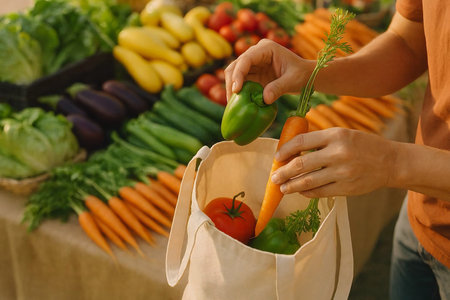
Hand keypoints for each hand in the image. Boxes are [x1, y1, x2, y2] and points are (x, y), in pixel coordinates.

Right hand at [225, 39, 314, 103]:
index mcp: (266, 48)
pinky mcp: (253, 74)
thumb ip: (278, 88)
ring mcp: (253, 64)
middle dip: (231, 82)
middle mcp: (256, 53)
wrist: (305, 77)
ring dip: (232, 88)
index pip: (246, 59)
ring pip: (234, 74)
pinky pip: (241, 82)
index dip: (238, 74)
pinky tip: (237, 104)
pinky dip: (238, 92)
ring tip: (232, 104)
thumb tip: (265, 100)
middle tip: (231, 101)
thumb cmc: (302, 75)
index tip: (236, 90)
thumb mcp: (292, 81)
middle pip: (236, 66)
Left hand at [270, 128, 396, 196]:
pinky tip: (300, 191)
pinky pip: (320, 192)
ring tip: (282, 188)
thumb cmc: (362, 146)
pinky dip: (307, 192)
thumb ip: (320, 140)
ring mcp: (343, 172)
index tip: (277, 157)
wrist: (391, 162)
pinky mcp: (347, 188)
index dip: (285, 150)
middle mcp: (338, 153)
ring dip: (291, 186)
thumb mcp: (343, 134)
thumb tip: (291, 150)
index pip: (302, 141)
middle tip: (274, 177)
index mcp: (335, 135)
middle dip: (283, 172)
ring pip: (308, 181)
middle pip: (301, 164)